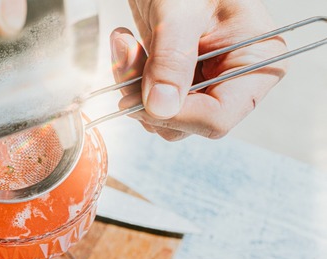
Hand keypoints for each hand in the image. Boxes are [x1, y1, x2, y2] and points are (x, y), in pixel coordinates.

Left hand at [111, 0, 286, 140]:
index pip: (219, 117)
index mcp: (257, 60)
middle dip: (147, 97)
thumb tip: (161, 107)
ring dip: (132, 85)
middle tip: (127, 58)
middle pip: (187, 122)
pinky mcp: (178, 79)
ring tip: (125, 43)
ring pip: (161, 115)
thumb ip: (172, 59)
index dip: (177, 116)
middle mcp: (234, 77)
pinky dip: (129, 77)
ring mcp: (205, 80)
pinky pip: (148, 99)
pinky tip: (126, 45)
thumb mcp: (181, 11)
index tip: (141, 101)